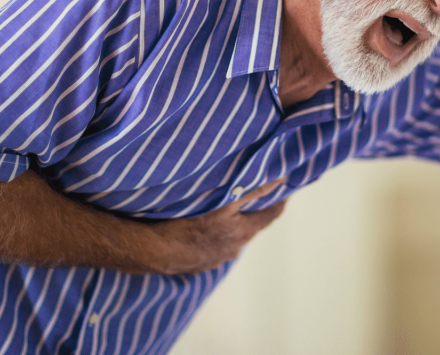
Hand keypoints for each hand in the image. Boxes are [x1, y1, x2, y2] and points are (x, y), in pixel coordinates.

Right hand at [147, 178, 287, 273]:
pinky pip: (214, 244)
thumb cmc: (188, 225)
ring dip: (234, 222)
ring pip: (232, 235)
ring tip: (227, 207)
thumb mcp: (224, 203)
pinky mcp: (199, 262)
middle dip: (255, 209)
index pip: (271, 214)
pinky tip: (204, 225)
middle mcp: (234, 248)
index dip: (280, 200)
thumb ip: (253, 190)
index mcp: (243, 232)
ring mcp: (216, 257)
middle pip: (252, 225)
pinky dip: (216, 233)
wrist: (155, 252)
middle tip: (255, 191)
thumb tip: (281, 178)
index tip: (285, 187)